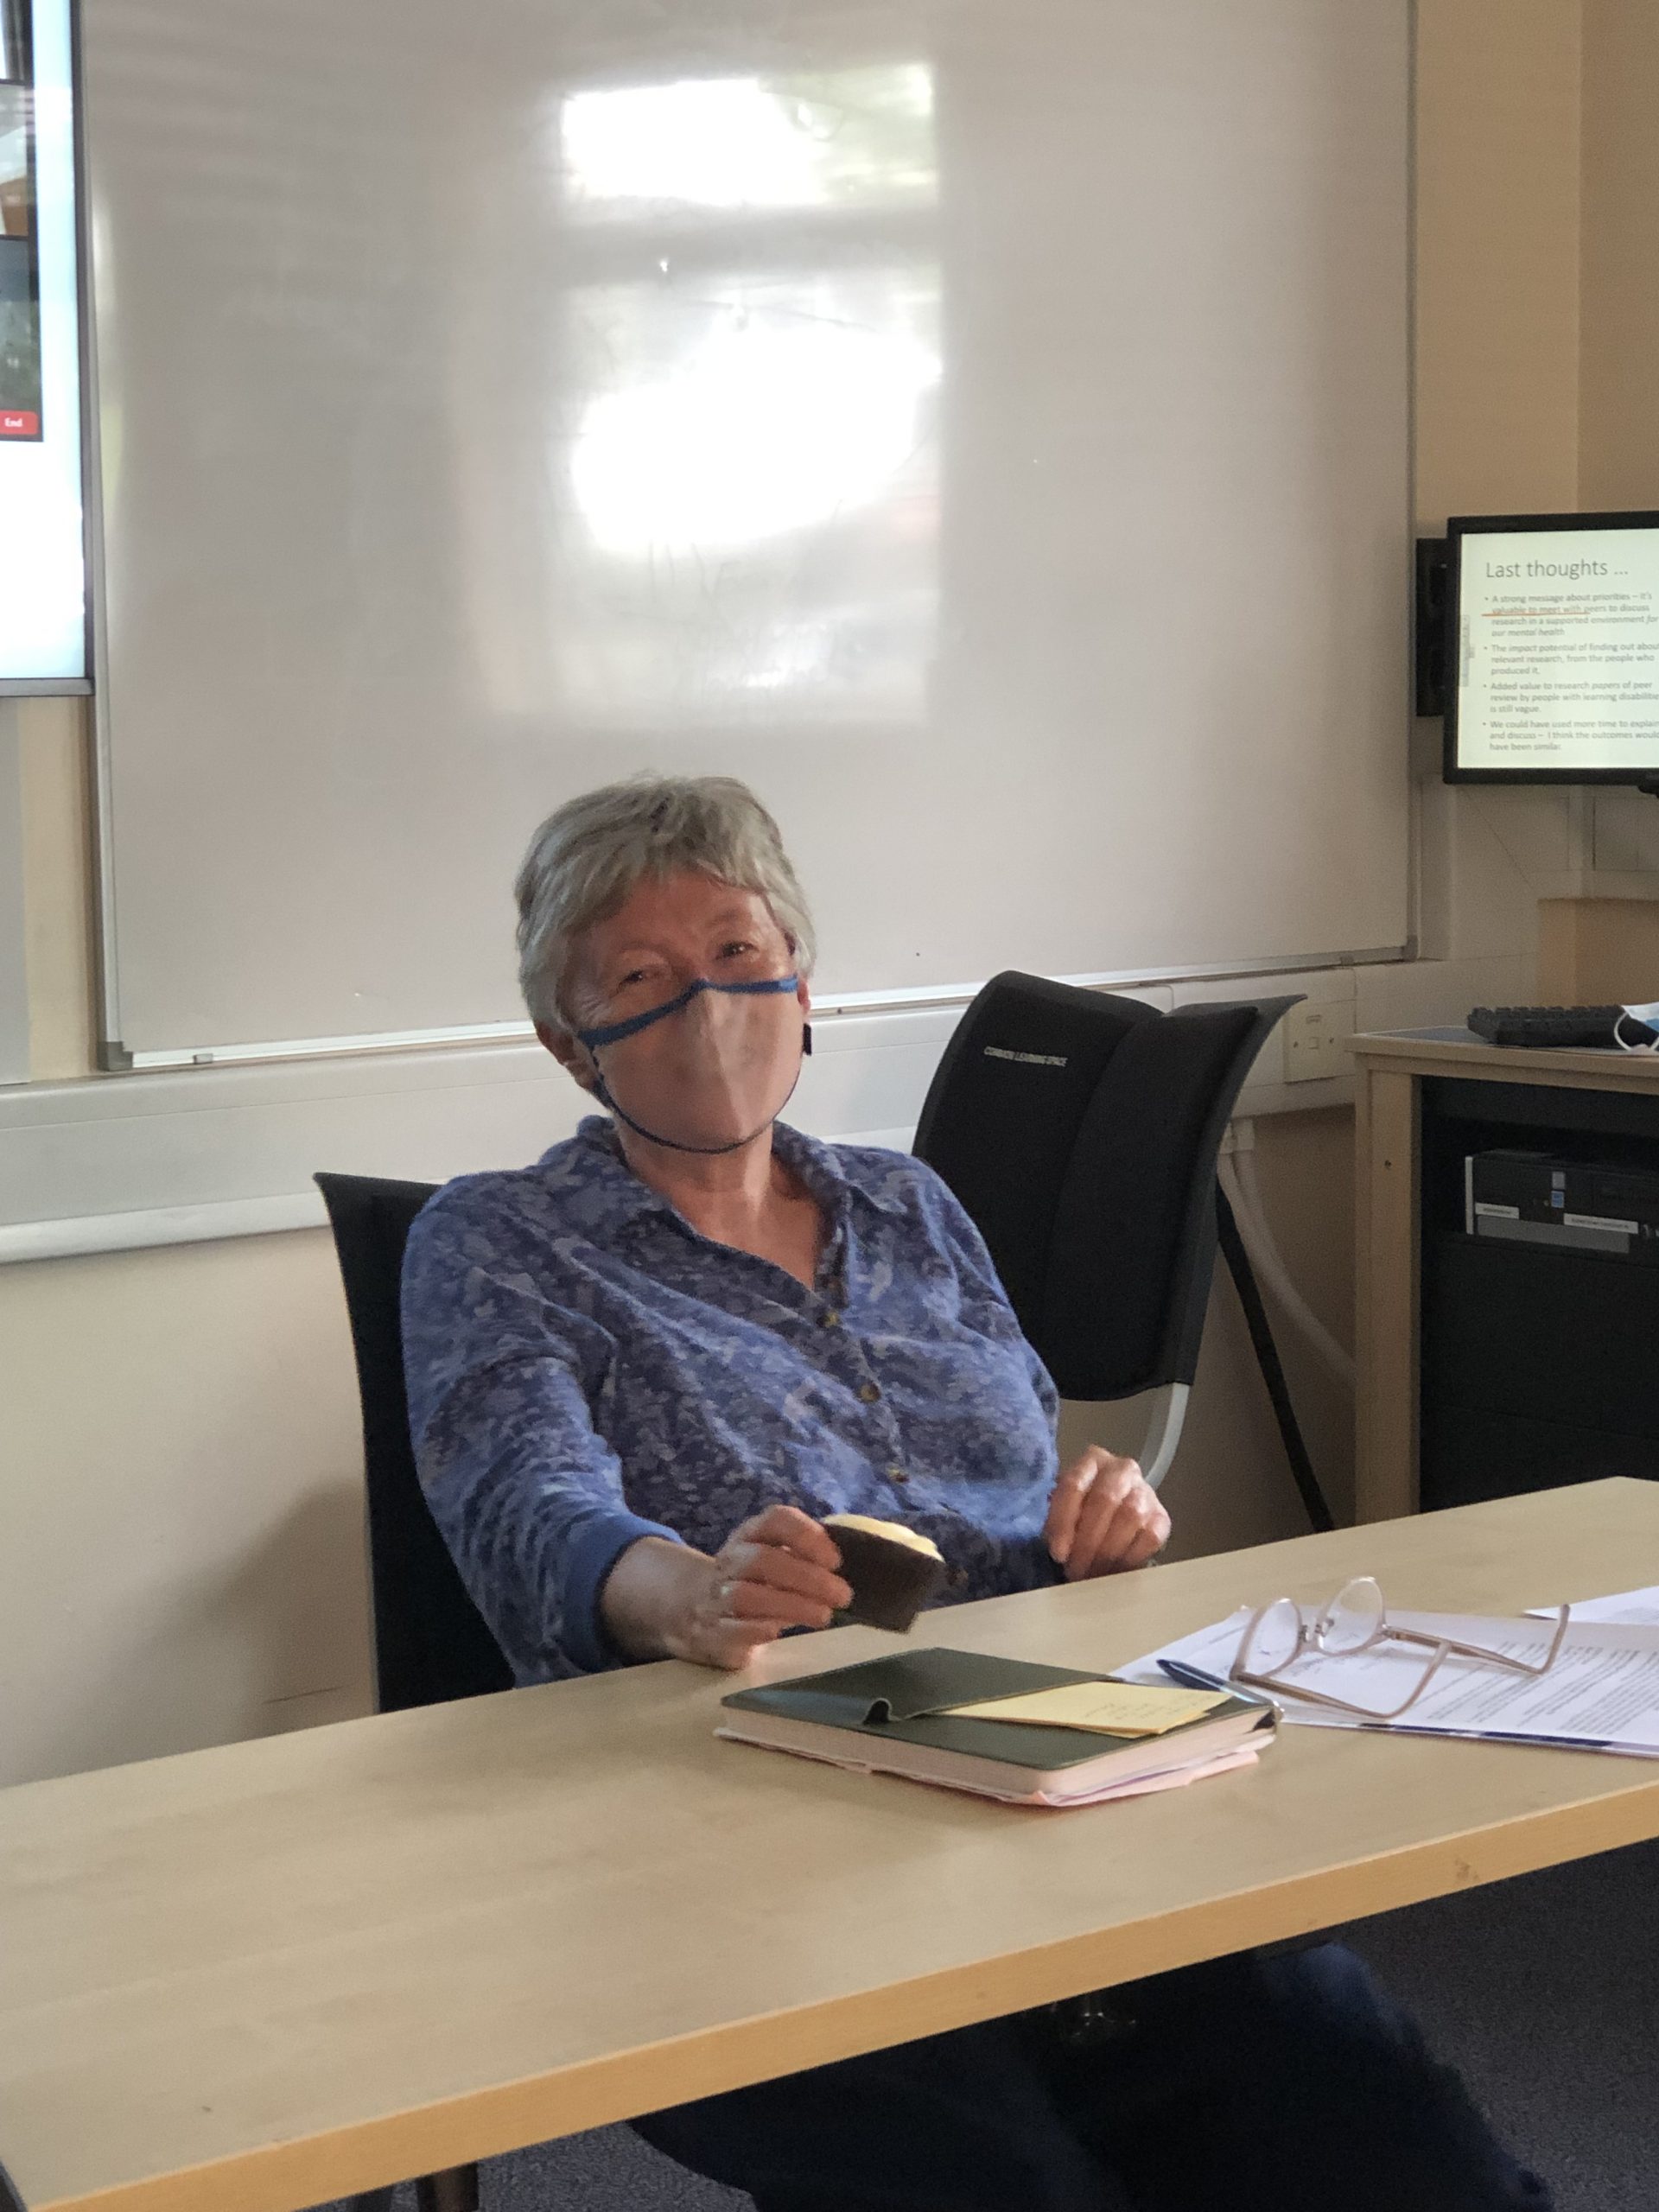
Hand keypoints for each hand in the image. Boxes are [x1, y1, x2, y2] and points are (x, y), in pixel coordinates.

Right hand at [666, 1505, 852, 1670]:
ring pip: (746, 1595)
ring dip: (790, 1604)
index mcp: (751, 1535)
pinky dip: (756, 1628)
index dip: (806, 1535)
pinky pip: (730, 1628)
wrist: (694, 1608)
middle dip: (807, 1576)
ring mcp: (717, 1595)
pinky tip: (779, 1631)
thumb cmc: (753, 1580)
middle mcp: (732, 1560)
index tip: (835, 1560)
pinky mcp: (711, 1630)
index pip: (776, 1520)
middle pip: (764, 1560)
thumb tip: (852, 1564)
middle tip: (842, 1594)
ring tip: (824, 1615)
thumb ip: (805, 1556)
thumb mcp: (774, 1556)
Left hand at [1044, 1448, 1170, 1580]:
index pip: (1074, 1484)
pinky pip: (1151, 1536)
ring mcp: (1146, 1491)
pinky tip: (1115, 1569)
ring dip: (1109, 1550)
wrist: (1112, 1518)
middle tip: (1077, 1568)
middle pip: (1106, 1498)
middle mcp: (1122, 1469)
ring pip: (1131, 1515)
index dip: (1064, 1521)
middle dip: (1088, 1540)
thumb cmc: (1081, 1513)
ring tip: (1094, 1573)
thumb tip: (1061, 1551)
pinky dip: (1131, 1556)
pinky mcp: (1162, 1517)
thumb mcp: (1063, 1511)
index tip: (1058, 1552)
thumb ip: (1058, 1523)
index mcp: (1092, 1460)